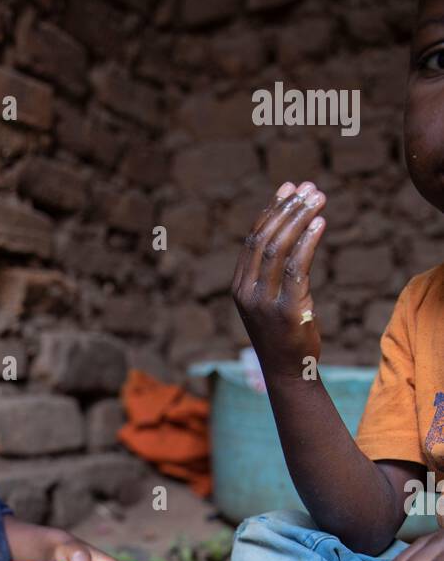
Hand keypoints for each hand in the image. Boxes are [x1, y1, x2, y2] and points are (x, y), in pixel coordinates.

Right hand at [232, 180, 326, 377]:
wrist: (289, 373)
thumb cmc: (284, 335)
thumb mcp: (269, 300)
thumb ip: (271, 272)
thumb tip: (288, 231)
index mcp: (239, 287)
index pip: (253, 239)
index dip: (272, 209)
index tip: (290, 187)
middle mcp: (247, 293)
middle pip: (265, 239)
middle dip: (289, 208)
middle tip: (311, 188)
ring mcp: (264, 303)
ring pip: (279, 248)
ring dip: (300, 218)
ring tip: (319, 198)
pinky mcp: (287, 311)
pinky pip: (296, 267)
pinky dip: (308, 241)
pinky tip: (320, 223)